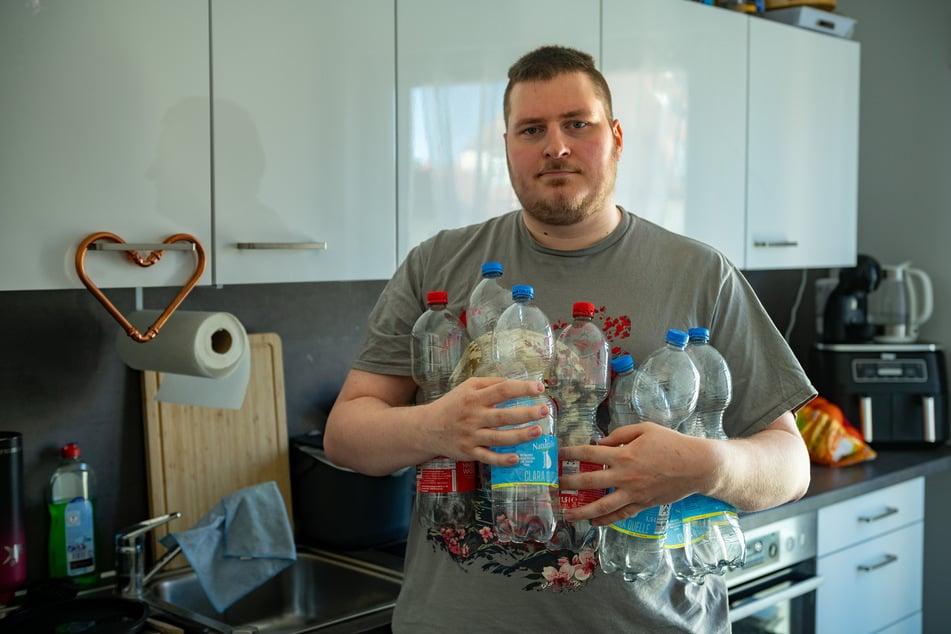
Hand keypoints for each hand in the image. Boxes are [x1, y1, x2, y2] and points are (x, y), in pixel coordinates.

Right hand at [424, 377, 550, 466]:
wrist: (428, 428)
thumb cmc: (452, 405)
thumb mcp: (467, 387)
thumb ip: (489, 383)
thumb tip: (512, 382)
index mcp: (474, 398)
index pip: (502, 390)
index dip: (522, 388)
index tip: (539, 387)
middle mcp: (474, 417)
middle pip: (504, 416)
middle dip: (526, 413)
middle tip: (544, 410)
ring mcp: (472, 436)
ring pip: (499, 438)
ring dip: (520, 435)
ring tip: (538, 431)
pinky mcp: (470, 452)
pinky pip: (488, 457)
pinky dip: (502, 459)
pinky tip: (516, 458)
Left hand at [557, 422, 712, 525]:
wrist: (697, 466)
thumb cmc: (671, 443)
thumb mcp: (644, 429)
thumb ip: (619, 435)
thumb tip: (599, 443)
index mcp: (623, 455)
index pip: (588, 454)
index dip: (570, 454)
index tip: (557, 455)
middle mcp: (624, 476)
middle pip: (588, 482)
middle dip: (568, 483)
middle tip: (553, 485)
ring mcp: (633, 493)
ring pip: (601, 507)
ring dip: (581, 511)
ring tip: (566, 514)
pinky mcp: (642, 504)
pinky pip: (621, 515)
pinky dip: (606, 521)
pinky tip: (594, 523)